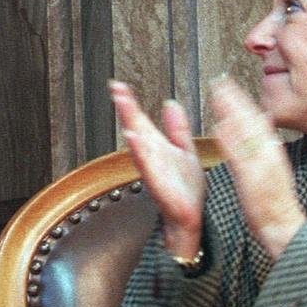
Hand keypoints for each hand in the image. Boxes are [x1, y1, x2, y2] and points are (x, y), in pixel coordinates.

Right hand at [110, 80, 206, 259]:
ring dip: (131, 128)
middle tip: (116, 90)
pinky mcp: (162, 189)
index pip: (140, 120)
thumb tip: (170, 103)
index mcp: (157, 148)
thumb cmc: (186, 191)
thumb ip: (177, 128)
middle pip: (136, 129)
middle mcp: (153, 159)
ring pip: (140, 149)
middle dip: (126, 110)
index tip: (118, 85)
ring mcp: (155, 174)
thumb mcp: (185, 151)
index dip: (129, 102)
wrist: (190, 221)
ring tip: (124, 109)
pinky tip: (134, 140)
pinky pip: (150, 170)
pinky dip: (142, 155)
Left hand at [209, 76, 304, 258]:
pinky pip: (239, 157)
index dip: (241, 99)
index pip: (256, 118)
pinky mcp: (251, 179)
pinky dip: (230, 141)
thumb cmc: (274, 200)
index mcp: (272, 150)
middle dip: (234, 98)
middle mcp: (268, 153)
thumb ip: (268, 142)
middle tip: (219, 79)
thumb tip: (265, 119)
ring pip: (244, 132)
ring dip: (230, 112)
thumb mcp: (275, 165)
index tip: (228, 83)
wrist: (282, 225)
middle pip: (250, 119)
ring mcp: (260, 164)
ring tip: (216, 94)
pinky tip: (219, 128)